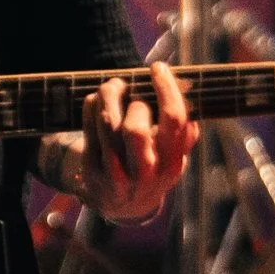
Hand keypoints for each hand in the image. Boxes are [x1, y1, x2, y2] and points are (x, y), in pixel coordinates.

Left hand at [78, 64, 196, 223]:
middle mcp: (145, 172)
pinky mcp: (93, 170)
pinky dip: (91, 106)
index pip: (173, 119)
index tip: (157, 68)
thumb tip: (186, 87)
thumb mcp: (174, 155)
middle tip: (130, 88)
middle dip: (133, 100)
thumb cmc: (153, 166)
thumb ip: (183, 128)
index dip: (165, 88)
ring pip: (107, 124)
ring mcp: (116, 173)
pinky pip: (89, 127)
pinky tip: (97, 100)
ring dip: (108, 95)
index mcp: (172, 163)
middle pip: (136, 129)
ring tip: (112, 87)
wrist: (124, 204)